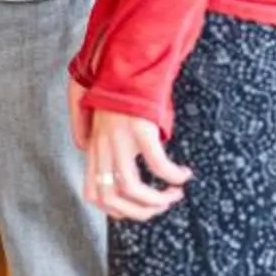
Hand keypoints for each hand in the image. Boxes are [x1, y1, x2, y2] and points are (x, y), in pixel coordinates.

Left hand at [82, 106, 190, 222]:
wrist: (129, 64)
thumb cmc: (125, 96)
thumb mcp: (110, 126)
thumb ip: (112, 149)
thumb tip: (125, 177)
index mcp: (95, 148)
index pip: (92, 195)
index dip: (114, 211)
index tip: (137, 209)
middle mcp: (103, 146)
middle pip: (111, 198)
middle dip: (140, 212)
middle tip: (162, 206)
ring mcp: (119, 138)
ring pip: (131, 188)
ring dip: (157, 200)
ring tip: (174, 194)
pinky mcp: (139, 129)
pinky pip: (157, 165)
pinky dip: (173, 176)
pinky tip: (183, 174)